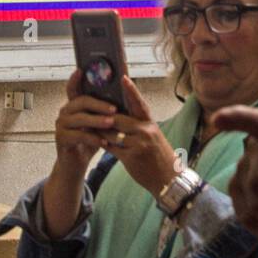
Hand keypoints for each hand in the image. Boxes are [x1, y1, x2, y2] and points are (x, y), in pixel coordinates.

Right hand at [53, 69, 119, 170]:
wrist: (76, 163)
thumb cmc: (89, 140)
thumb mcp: (98, 124)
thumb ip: (104, 111)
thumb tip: (122, 97)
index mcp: (74, 105)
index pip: (73, 88)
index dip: (75, 79)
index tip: (81, 70)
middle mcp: (65, 112)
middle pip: (81, 102)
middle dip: (99, 105)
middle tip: (114, 109)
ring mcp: (61, 125)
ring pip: (80, 119)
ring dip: (97, 121)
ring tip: (111, 123)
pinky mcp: (61, 138)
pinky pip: (78, 136)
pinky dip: (93, 138)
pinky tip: (104, 142)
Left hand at [101, 76, 178, 195]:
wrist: (169, 179)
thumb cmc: (160, 156)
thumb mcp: (153, 137)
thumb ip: (138, 126)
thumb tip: (118, 117)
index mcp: (150, 123)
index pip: (139, 103)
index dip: (131, 90)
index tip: (123, 77)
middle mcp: (145, 131)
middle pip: (117, 118)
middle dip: (102, 116)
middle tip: (89, 109)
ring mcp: (138, 144)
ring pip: (111, 133)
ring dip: (99, 131)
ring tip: (88, 126)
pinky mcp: (131, 157)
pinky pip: (111, 148)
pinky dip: (103, 144)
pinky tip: (97, 142)